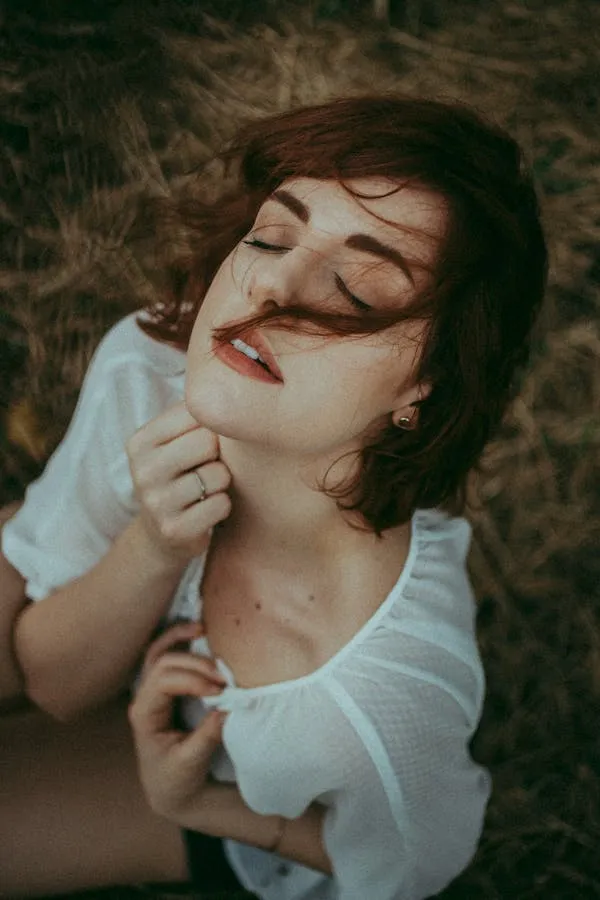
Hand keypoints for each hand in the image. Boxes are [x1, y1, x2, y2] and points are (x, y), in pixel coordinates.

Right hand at [127, 401, 231, 564]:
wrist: (161, 535)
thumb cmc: (180, 476)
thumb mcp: (173, 442)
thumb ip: (194, 414)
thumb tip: (234, 376)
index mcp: (140, 441)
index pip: (195, 414)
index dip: (212, 427)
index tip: (207, 439)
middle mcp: (142, 470)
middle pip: (208, 442)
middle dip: (219, 455)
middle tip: (208, 466)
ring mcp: (155, 502)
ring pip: (218, 475)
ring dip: (223, 482)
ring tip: (207, 488)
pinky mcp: (174, 530)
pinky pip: (221, 505)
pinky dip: (223, 506)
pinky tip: (208, 509)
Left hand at [129, 622, 227, 820]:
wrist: (171, 790)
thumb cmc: (176, 779)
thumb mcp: (190, 764)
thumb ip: (206, 737)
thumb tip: (226, 708)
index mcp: (144, 715)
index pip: (164, 682)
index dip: (192, 680)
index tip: (219, 691)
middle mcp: (144, 697)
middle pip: (163, 662)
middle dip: (195, 664)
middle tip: (224, 676)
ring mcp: (152, 690)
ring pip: (158, 651)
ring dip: (179, 637)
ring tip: (202, 629)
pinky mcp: (166, 687)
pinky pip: (167, 655)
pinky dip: (180, 640)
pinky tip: (198, 632)